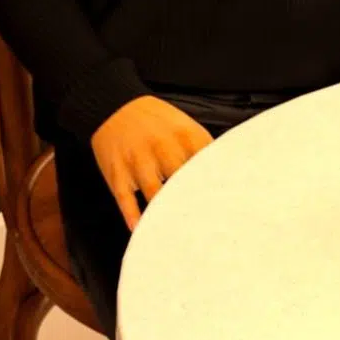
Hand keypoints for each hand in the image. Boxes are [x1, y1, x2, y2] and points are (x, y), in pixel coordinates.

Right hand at [89, 94, 213, 229]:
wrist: (112, 105)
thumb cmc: (154, 121)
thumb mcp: (183, 125)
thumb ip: (203, 149)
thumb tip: (226, 176)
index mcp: (184, 135)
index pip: (208, 165)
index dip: (219, 188)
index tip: (227, 207)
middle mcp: (162, 147)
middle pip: (184, 182)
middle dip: (196, 204)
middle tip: (208, 227)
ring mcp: (137, 161)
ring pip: (155, 193)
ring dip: (167, 214)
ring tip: (180, 234)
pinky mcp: (117, 173)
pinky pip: (125, 199)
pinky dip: (133, 216)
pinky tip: (142, 229)